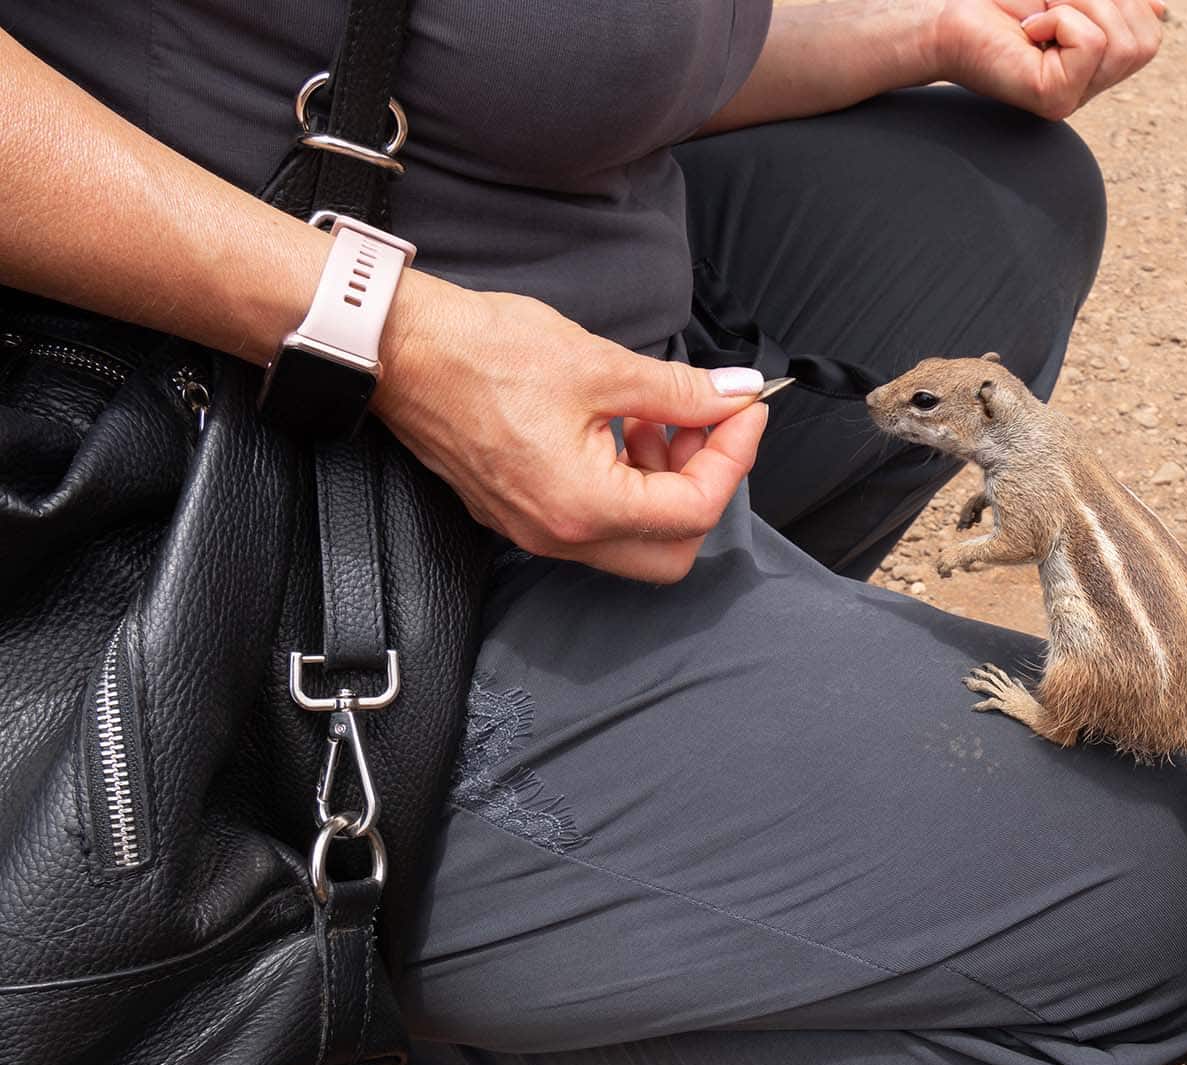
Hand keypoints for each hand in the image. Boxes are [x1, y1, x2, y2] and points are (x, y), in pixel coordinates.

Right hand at [372, 274, 766, 582]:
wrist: (398, 349)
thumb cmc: (483, 353)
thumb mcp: (601, 365)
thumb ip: (681, 392)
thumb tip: (736, 396)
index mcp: (584, 508)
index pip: (697, 510)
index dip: (734, 456)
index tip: (745, 409)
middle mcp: (560, 536)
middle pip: (672, 548)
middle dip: (704, 485)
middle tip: (706, 425)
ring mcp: (537, 530)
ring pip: (635, 538)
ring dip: (665, 483)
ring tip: (660, 417)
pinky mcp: (521, 512)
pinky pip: (596, 521)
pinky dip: (626, 482)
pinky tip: (622, 427)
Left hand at [933, 0, 1167, 120]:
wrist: (949, 15)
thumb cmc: (1003, 2)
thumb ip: (1114, 2)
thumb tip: (1159, 9)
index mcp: (1099, 62)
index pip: (1148, 32)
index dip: (1124, 1)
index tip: (1065, 2)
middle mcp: (1091, 86)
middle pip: (1144, 39)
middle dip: (1103, 1)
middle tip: (1053, 3)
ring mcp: (1075, 98)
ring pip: (1122, 42)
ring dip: (1080, 6)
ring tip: (1042, 16)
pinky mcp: (1056, 100)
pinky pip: (1091, 43)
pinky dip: (1060, 21)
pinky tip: (1030, 33)